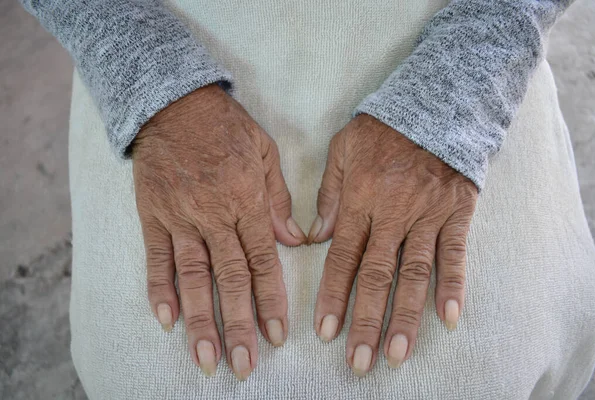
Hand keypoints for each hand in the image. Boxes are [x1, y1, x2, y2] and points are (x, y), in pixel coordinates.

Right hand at [132, 84, 304, 379]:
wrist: (175, 102)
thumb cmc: (226, 127)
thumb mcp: (265, 153)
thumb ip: (278, 199)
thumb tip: (295, 240)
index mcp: (246, 200)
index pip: (262, 260)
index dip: (270, 300)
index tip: (276, 335)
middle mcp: (213, 215)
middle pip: (229, 277)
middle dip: (238, 323)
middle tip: (243, 364)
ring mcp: (180, 217)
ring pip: (192, 276)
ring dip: (199, 319)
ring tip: (206, 356)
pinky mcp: (153, 215)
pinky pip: (155, 257)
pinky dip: (159, 289)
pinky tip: (165, 320)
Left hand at [311, 114, 476, 375]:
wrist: (436, 105)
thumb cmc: (383, 130)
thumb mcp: (343, 150)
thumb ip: (330, 194)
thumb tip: (316, 237)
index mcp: (361, 200)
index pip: (342, 257)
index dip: (333, 296)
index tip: (326, 330)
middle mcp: (392, 214)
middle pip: (376, 276)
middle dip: (366, 320)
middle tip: (360, 360)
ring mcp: (427, 216)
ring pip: (414, 274)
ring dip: (405, 316)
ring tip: (397, 353)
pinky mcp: (456, 214)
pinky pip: (455, 255)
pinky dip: (453, 287)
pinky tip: (448, 319)